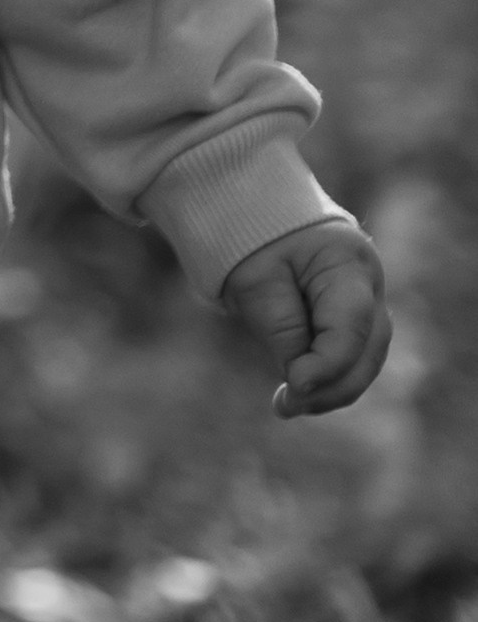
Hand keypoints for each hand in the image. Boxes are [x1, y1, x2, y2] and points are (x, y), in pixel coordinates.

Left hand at [222, 218, 391, 415]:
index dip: (328, 363)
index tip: (293, 385)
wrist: (255, 214)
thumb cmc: (252, 243)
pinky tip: (297, 394)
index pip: (352, 325)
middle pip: (369, 348)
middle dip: (333, 386)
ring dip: (332, 389)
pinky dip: (328, 378)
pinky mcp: (353, 316)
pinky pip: (352, 355)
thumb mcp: (256, 282)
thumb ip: (282, 329)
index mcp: (348, 261)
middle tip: (286, 407)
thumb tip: (301, 382)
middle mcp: (369, 282)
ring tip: (286, 406)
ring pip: (366, 358)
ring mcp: (367, 299)